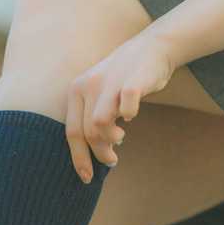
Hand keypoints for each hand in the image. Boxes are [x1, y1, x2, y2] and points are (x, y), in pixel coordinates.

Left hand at [65, 32, 174, 181]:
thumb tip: (93, 152)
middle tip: (111, 161)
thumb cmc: (125, 78)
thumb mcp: (100, 94)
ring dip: (110, 140)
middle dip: (99, 154)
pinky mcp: (131, 82)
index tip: (86, 177)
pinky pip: (126, 108)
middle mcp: (87, 86)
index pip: (71, 132)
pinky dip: (129, 116)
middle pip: (86, 133)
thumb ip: (92, 118)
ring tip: (121, 139)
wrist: (152, 48)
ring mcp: (109, 83)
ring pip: (100, 124)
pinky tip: (131, 116)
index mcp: (76, 91)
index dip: (78, 158)